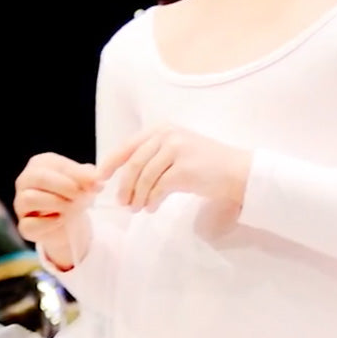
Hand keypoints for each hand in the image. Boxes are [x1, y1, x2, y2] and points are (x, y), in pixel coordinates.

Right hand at [14, 152, 100, 265]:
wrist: (71, 220)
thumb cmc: (76, 192)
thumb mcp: (85, 180)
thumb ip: (90, 177)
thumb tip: (95, 180)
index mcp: (41, 163)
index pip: (57, 165)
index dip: (79, 174)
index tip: (96, 184)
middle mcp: (25, 180)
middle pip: (39, 178)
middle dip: (65, 186)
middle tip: (81, 195)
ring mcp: (20, 204)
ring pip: (30, 199)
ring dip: (57, 203)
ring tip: (72, 207)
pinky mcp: (23, 226)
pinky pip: (30, 224)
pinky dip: (50, 223)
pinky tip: (61, 219)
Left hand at [99, 125, 251, 213]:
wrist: (236, 172)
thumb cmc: (205, 164)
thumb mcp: (176, 151)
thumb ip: (152, 156)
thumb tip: (121, 175)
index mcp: (163, 129)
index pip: (128, 146)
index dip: (110, 164)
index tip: (100, 179)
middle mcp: (169, 135)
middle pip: (133, 164)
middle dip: (124, 186)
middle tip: (122, 203)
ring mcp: (177, 150)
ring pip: (144, 178)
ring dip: (137, 197)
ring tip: (137, 208)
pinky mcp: (184, 169)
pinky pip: (158, 189)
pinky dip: (151, 201)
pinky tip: (152, 208)